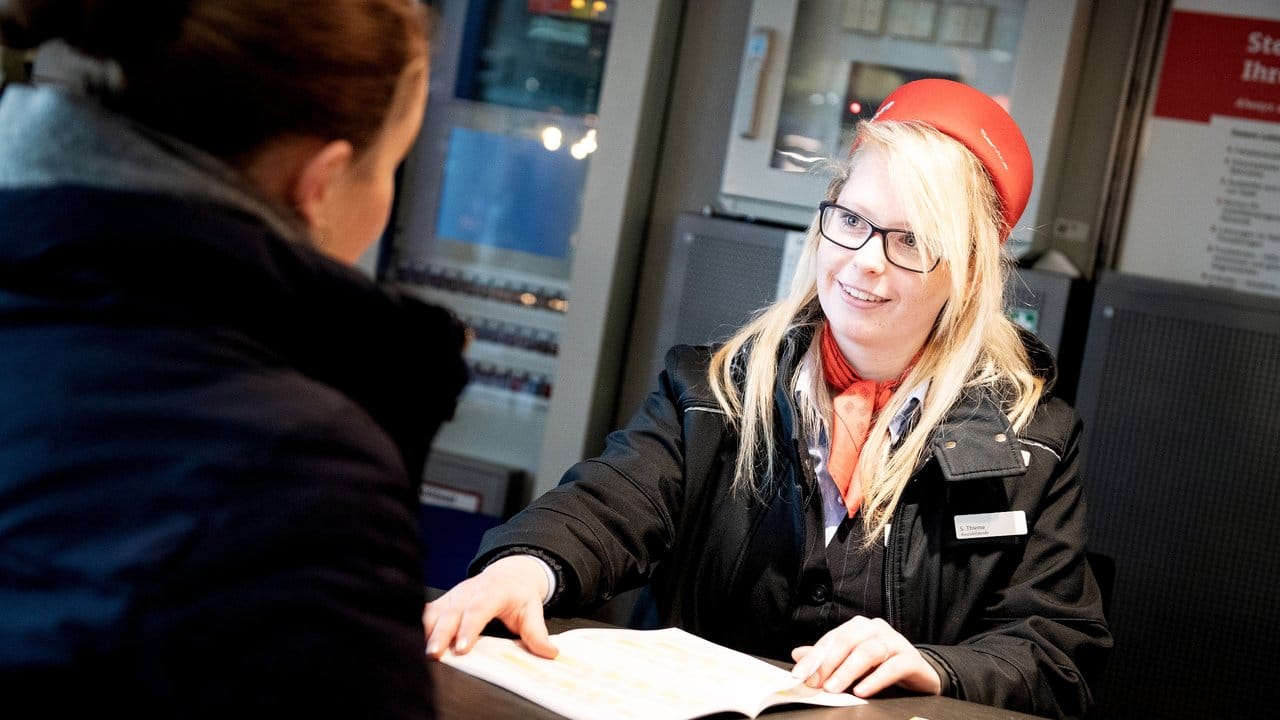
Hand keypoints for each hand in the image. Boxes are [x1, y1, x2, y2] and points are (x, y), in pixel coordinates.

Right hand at [423, 555, 558, 659]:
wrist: (509, 573)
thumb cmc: (519, 594)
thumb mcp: (533, 610)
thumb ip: (538, 632)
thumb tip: (550, 653)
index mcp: (493, 591)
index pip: (479, 609)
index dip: (469, 628)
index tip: (462, 648)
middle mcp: (469, 591)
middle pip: (452, 611)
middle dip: (441, 633)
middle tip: (434, 653)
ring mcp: (454, 595)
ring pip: (435, 610)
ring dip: (425, 630)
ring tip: (419, 651)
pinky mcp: (444, 601)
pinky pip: (427, 610)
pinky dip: (417, 623)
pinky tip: (408, 637)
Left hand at [789, 615, 940, 696]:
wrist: (919, 671)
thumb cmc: (880, 664)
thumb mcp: (850, 660)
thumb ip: (826, 657)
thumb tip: (797, 655)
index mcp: (858, 627)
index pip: (832, 639)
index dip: (814, 656)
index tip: (799, 674)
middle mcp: (876, 628)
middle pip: (848, 641)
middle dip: (828, 662)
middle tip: (815, 683)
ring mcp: (895, 641)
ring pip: (868, 652)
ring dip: (848, 671)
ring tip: (833, 688)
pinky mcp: (911, 659)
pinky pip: (892, 667)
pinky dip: (875, 679)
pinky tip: (861, 691)